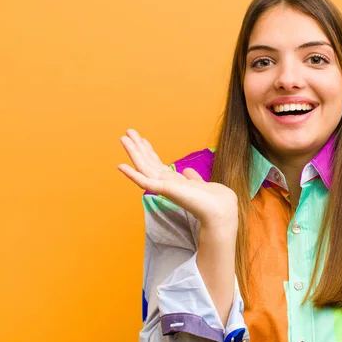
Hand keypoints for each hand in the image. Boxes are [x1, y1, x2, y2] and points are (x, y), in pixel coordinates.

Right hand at [117, 129, 237, 230]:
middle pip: (147, 162)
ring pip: (143, 167)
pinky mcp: (165, 190)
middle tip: (127, 132)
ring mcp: (164, 187)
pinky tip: (121, 166)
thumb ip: (192, 178)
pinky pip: (144, 182)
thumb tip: (187, 170)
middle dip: (137, 147)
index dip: (149, 151)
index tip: (142, 139)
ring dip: (133, 153)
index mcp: (174, 182)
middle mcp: (167, 184)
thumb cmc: (214, 200)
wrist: (221, 209)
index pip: (157, 164)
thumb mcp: (201, 184)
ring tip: (123, 138)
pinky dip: (132, 175)